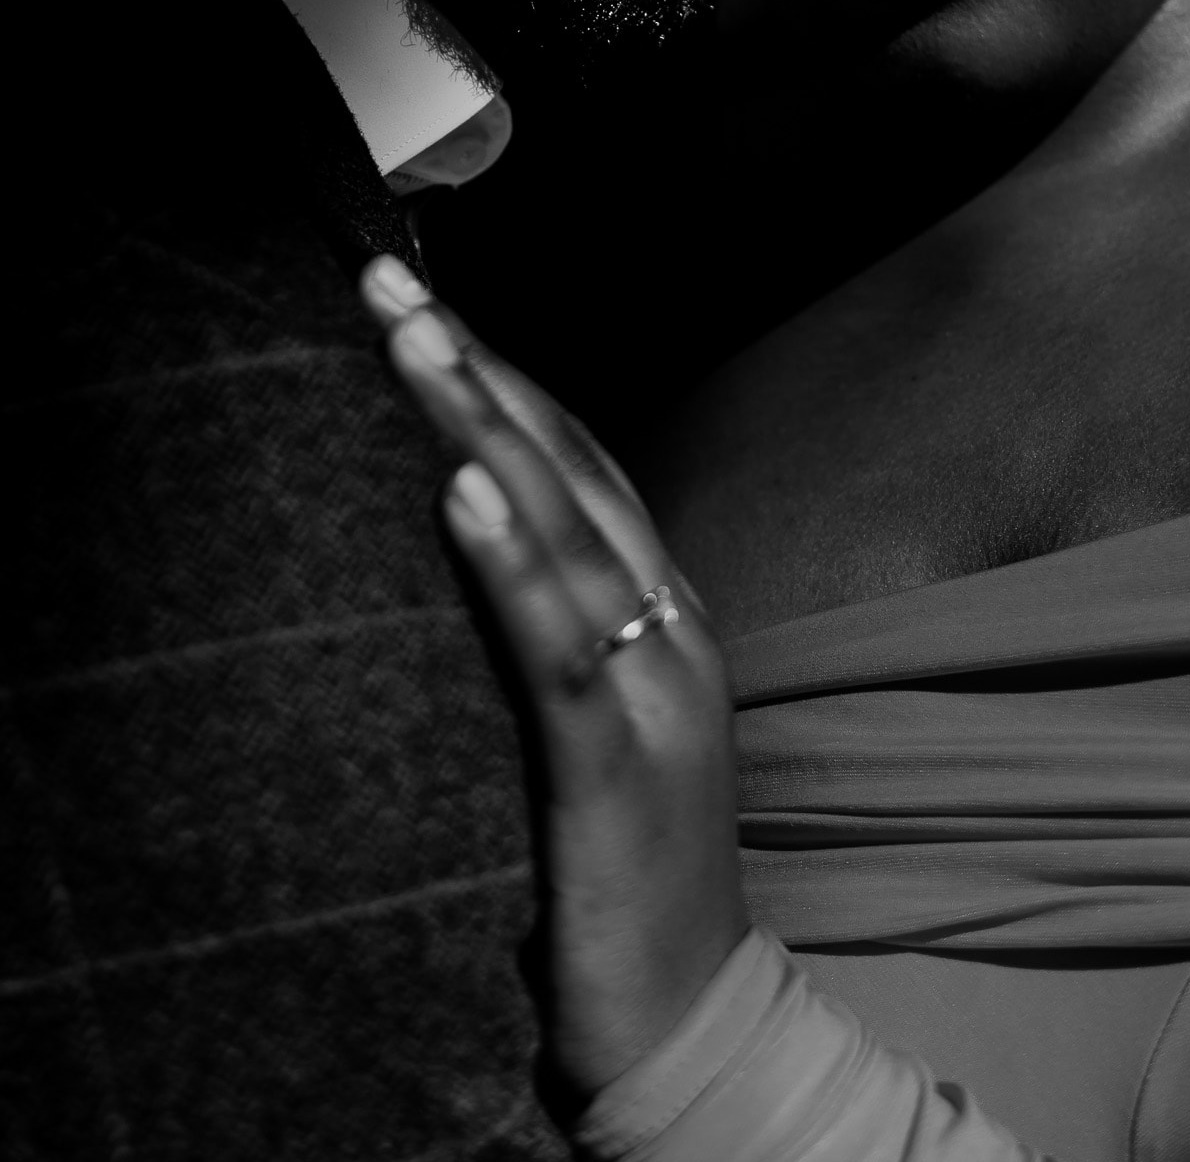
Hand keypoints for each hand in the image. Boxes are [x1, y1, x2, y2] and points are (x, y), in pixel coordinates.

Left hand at [361, 254, 749, 1103]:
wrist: (693, 1018)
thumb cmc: (621, 863)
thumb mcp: (585, 715)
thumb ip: (545, 619)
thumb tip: (461, 522)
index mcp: (661, 609)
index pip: (578, 461)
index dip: (498, 374)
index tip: (416, 303)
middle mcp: (670, 626)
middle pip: (568, 468)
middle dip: (474, 367)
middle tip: (386, 282)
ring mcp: (656, 694)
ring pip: (564, 533)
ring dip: (482, 427)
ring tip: (413, 340)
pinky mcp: (621, 773)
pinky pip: (562, 654)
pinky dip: (514, 567)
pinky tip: (463, 497)